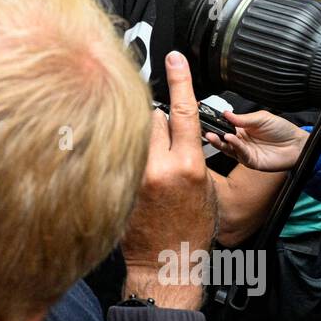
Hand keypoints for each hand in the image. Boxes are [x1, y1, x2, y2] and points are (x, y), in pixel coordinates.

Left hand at [120, 52, 217, 308]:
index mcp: (188, 166)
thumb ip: (191, 155)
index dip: (181, 79)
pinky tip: (126, 170)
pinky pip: (118, 154)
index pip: (185, 111)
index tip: (175, 57)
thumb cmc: (190, 230)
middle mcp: (158, 168)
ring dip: (139, 139)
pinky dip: (123, 156)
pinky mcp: (114, 186)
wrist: (166, 263)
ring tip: (147, 164)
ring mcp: (132, 176)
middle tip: (162, 148)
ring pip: (133, 134)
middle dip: (158, 123)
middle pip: (152, 118)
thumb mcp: (205, 188)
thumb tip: (177, 130)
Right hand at [205, 110, 309, 171]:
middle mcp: (241, 142)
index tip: (205, 118)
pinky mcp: (251, 162)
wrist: (297, 144)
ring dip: (220, 142)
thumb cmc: (282, 130)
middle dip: (212, 135)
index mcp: (241, 129)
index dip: (215, 124)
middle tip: (205, 130)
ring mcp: (245, 152)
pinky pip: (240, 154)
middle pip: (222, 139)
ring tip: (214, 135)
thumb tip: (225, 113)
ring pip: (228, 148)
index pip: (223, 126)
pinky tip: (231, 139)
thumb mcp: (262, 118)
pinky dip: (235, 146)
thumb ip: (243, 118)